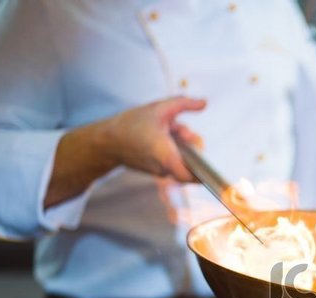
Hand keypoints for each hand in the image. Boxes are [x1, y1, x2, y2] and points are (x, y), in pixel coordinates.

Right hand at [46, 97, 206, 208]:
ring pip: (180, 159)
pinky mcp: (155, 171)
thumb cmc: (131, 125)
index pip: (192, 176)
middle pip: (190, 160)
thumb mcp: (159, 108)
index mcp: (167, 156)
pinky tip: (162, 135)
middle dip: (190, 142)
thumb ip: (184, 104)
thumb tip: (204, 103)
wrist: (106, 141)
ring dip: (179, 143)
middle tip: (180, 129)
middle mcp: (165, 168)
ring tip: (168, 129)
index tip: (208, 162)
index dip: (204, 172)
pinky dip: (171, 148)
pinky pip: (171, 160)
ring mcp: (160, 172)